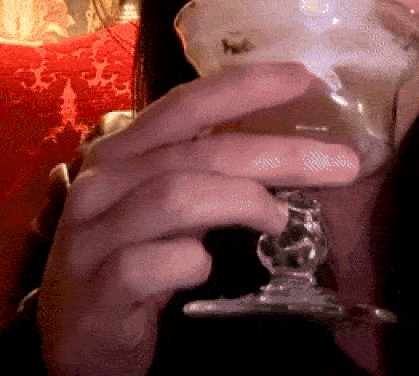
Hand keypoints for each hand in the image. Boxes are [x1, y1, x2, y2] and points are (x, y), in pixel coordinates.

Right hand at [36, 62, 360, 375]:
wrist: (76, 340)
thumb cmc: (131, 262)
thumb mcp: (166, 208)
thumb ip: (207, 173)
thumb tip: (287, 147)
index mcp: (121, 154)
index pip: (185, 106)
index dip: (245, 86)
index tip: (304, 77)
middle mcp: (102, 184)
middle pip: (198, 152)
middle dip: (278, 153)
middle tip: (342, 163)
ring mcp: (92, 236)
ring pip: (175, 196)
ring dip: (242, 201)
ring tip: (280, 217)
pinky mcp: (96, 291)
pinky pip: (147, 264)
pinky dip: (187, 262)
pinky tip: (203, 267)